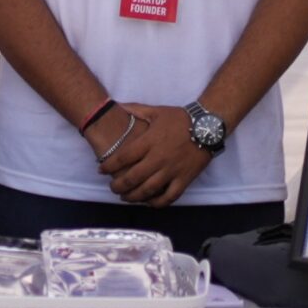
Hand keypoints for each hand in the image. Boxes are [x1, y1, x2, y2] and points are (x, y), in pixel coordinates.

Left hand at [97, 103, 212, 206]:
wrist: (207, 127)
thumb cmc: (180, 119)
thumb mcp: (156, 111)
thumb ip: (135, 109)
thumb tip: (117, 105)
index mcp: (149, 142)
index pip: (123, 158)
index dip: (109, 166)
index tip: (101, 170)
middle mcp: (158, 158)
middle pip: (133, 178)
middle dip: (118, 186)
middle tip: (112, 188)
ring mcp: (172, 171)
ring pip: (148, 190)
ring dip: (133, 197)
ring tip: (125, 197)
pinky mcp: (184, 180)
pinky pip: (169, 197)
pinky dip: (157, 203)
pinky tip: (149, 203)